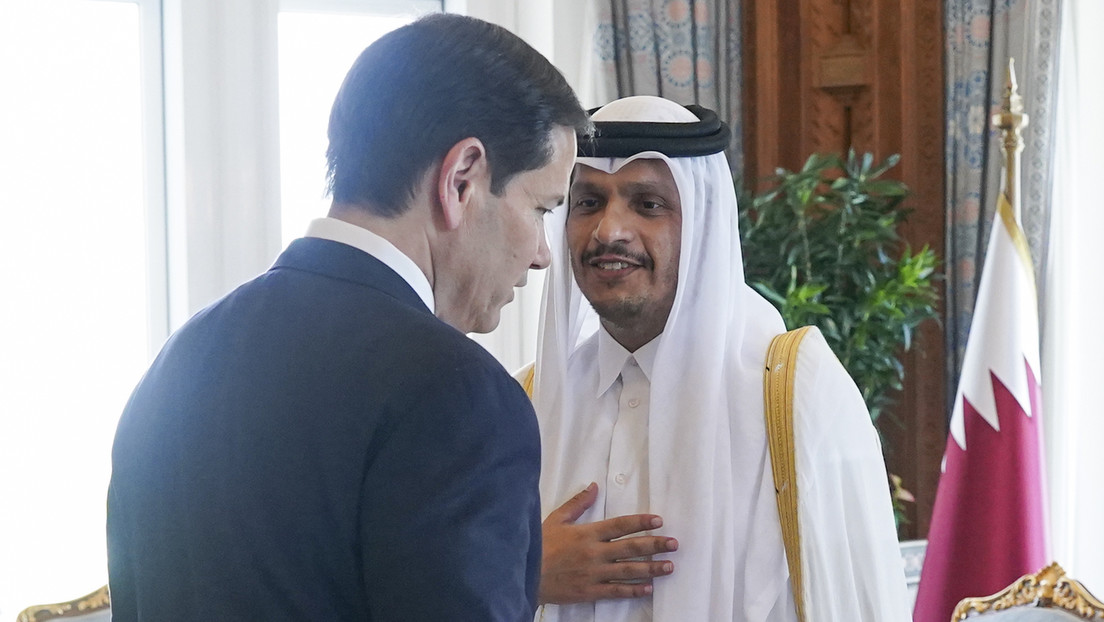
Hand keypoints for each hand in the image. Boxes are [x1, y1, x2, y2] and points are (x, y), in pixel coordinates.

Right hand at [539, 482, 677, 604]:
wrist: (522, 574)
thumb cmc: (538, 545)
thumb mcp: (556, 519)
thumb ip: (577, 504)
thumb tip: (594, 487)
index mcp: (588, 534)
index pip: (620, 525)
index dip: (641, 522)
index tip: (658, 520)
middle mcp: (595, 553)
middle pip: (631, 548)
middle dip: (655, 545)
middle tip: (674, 544)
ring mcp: (594, 574)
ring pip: (629, 571)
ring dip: (651, 568)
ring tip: (669, 566)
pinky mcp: (590, 592)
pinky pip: (616, 591)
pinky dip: (633, 590)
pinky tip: (648, 588)